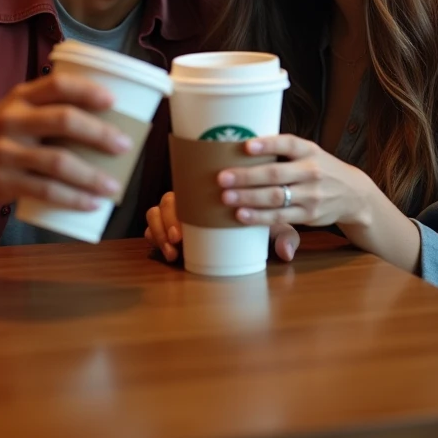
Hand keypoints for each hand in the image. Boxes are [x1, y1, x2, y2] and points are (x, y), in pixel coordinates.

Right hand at [0, 72, 133, 237]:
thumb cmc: (2, 130)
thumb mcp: (19, 108)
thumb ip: (53, 107)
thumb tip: (111, 121)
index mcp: (22, 96)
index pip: (58, 85)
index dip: (88, 90)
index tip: (113, 101)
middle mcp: (13, 119)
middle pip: (63, 120)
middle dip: (99, 133)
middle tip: (125, 146)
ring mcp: (7, 151)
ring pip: (57, 162)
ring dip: (91, 175)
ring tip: (114, 185)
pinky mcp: (4, 181)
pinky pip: (45, 190)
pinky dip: (72, 198)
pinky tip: (92, 204)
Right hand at [144, 191, 300, 263]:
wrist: (240, 215)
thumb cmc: (258, 213)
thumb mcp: (273, 221)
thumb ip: (283, 234)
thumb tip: (287, 252)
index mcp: (210, 185)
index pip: (192, 184)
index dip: (187, 205)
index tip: (191, 225)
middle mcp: (188, 193)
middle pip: (168, 199)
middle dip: (169, 220)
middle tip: (179, 238)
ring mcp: (173, 207)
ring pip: (155, 210)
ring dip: (160, 229)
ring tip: (173, 248)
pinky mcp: (163, 221)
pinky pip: (150, 225)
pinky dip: (155, 237)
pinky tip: (167, 253)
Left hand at [217, 135, 371, 228]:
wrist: (353, 194)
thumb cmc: (319, 168)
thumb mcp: (309, 152)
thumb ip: (283, 150)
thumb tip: (242, 144)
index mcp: (309, 150)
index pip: (287, 143)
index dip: (267, 144)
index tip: (246, 145)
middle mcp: (311, 171)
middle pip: (275, 174)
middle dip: (246, 176)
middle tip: (222, 177)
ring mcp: (311, 195)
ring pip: (276, 197)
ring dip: (248, 198)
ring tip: (226, 197)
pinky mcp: (308, 215)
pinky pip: (280, 217)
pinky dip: (259, 217)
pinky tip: (242, 215)